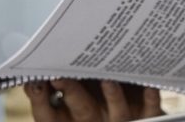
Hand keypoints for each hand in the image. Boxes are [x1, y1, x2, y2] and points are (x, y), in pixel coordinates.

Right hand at [24, 80, 162, 121]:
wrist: (137, 120)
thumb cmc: (98, 106)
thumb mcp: (72, 100)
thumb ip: (55, 87)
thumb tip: (35, 67)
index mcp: (72, 118)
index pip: (48, 115)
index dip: (40, 100)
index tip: (34, 81)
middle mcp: (94, 120)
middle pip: (81, 110)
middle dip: (71, 92)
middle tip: (60, 76)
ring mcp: (121, 119)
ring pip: (116, 111)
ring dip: (112, 95)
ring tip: (107, 79)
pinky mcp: (147, 117)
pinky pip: (150, 108)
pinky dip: (150, 96)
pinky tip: (149, 84)